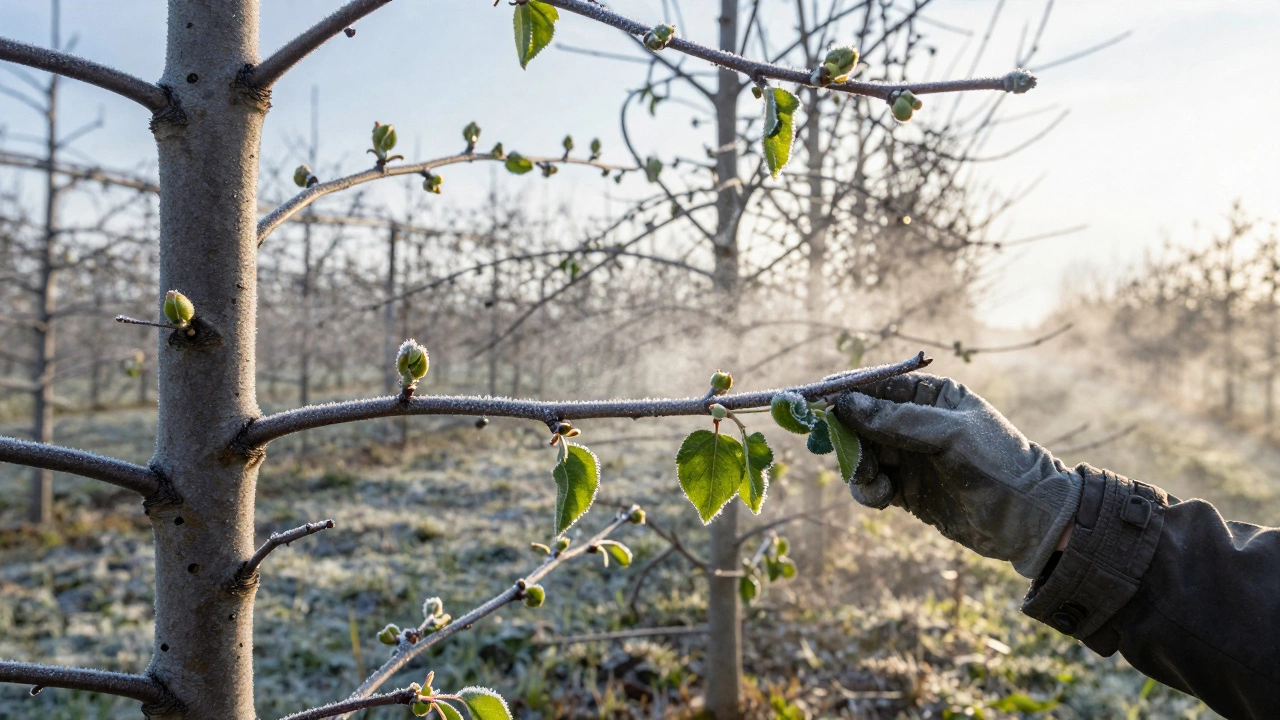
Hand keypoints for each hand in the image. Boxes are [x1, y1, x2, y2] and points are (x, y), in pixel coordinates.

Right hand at [835, 372, 1081, 577]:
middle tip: (851, 458)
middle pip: (860, 422)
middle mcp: (915, 422)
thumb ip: (897, 420)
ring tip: (875, 483)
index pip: (877, 387)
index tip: (819, 409)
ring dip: (858, 468)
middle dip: (848, 439)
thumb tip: (845, 402)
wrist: (1029, 522)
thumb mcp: (950, 436)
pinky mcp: (907, 489)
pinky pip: (871, 483)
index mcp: (931, 396)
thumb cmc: (999, 466)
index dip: (845, 396)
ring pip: (861, 455)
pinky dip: (868, 490)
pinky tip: (883, 497)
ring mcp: (909, 456)